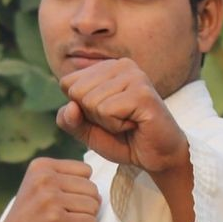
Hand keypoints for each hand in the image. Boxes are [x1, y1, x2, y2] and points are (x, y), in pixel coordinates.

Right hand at [0, 158, 100, 221]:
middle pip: (92, 189)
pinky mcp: (56, 220)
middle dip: (83, 208)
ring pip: (93, 207)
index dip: (79, 191)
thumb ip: (64, 181)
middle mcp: (44, 178)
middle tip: (60, 218)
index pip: (86, 171)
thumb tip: (98, 191)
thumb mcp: (38, 189)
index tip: (59, 204)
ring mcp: (50, 199)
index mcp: (41, 166)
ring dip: (82, 221)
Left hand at [56, 58, 188, 175]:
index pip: (67, 83)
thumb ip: (69, 120)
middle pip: (77, 92)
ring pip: (91, 102)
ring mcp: (133, 76)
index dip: (79, 110)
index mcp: (105, 68)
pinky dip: (116, 126)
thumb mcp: (86, 131)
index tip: (103, 116)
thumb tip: (70, 107)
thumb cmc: (122, 139)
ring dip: (106, 123)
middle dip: (92, 116)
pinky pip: (107, 110)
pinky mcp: (142, 92)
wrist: (155, 156)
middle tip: (117, 120)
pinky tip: (134, 124)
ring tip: (126, 122)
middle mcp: (120, 65)